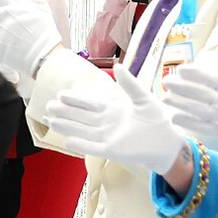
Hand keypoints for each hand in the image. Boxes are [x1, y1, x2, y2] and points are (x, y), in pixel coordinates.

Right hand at [44, 64, 189, 172]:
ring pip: (82, 131)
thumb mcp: (144, 97)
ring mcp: (108, 138)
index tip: (61, 93)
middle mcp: (107, 124)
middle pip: (81, 117)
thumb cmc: (158, 120)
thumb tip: (118, 65)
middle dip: (65, 112)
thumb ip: (130, 84)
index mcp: (113, 110)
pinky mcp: (112, 151)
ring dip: (67, 126)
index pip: (89, 103)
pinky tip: (67, 140)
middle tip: (48, 105)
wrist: (168, 142)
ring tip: (51, 121)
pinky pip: (92, 147)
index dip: (75, 99)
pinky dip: (80, 144)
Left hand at [162, 46, 217, 155]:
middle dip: (181, 88)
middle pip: (200, 94)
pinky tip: (174, 118)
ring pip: (197, 110)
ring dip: (180, 104)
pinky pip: (200, 126)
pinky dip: (187, 122)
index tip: (181, 69)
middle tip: (166, 82)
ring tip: (165, 98)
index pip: (212, 79)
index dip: (196, 74)